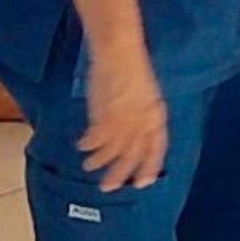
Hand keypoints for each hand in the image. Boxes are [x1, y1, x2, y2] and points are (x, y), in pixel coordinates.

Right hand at [79, 51, 166, 191]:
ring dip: (99, 162)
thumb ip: (140, 114)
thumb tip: (131, 130)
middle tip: (108, 187)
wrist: (120, 53)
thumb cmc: (130, 69)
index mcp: (156, 114)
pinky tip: (82, 147)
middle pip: (133, 156)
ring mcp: (125, 120)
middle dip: (120, 173)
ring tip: (88, 165)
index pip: (157, 148)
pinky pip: (96, 140)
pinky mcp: (106, 116)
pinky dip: (88, 146)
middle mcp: (143, 121)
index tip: (142, 183)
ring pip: (113, 152)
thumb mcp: (143, 94)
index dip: (150, 167)